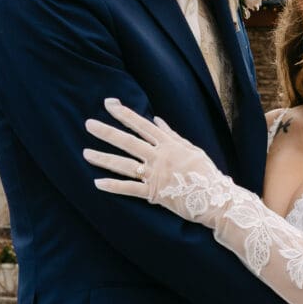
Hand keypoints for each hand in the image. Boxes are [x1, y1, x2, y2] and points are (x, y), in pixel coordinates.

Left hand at [85, 97, 224, 210]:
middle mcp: (159, 157)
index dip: (124, 114)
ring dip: (103, 158)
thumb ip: (172, 135)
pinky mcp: (154, 194)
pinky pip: (130, 189)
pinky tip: (97, 183)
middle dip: (107, 132)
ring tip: (85, 153)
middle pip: (128, 142)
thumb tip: (156, 120)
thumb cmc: (205, 173)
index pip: (142, 125)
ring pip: (124, 165)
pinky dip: (114, 186)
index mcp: (169, 144)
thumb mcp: (191, 149)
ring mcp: (156, 175)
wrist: (217, 199)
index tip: (109, 104)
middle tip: (88, 124)